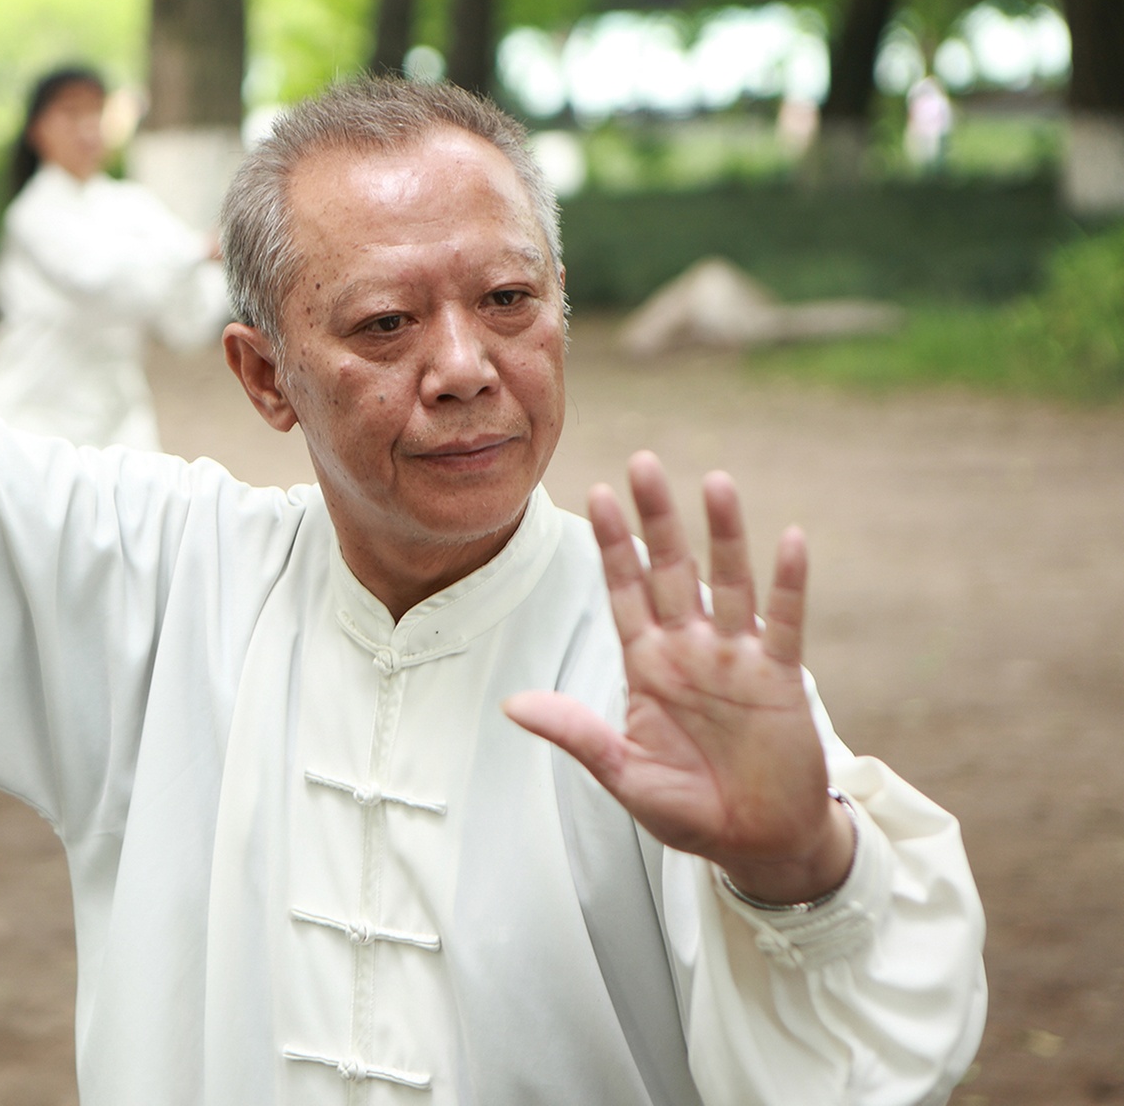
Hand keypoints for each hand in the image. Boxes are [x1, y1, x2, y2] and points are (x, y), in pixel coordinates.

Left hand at [503, 451, 854, 904]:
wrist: (756, 843)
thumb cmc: (688, 809)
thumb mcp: (624, 775)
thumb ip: (577, 734)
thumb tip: (513, 705)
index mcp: (646, 666)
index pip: (623, 591)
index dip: (610, 546)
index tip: (592, 495)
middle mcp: (689, 649)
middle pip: (670, 570)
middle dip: (655, 519)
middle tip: (643, 462)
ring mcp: (736, 658)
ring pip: (729, 581)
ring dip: (723, 534)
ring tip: (715, 481)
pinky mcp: (780, 678)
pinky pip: (784, 622)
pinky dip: (788, 584)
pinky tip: (791, 541)